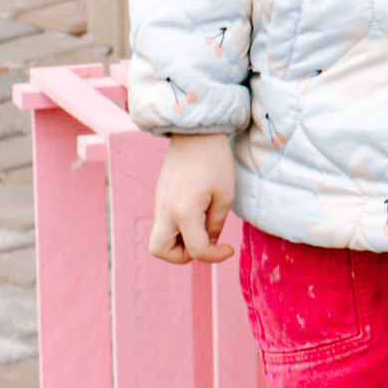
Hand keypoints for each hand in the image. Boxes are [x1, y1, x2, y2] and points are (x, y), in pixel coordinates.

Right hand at [148, 133, 238, 264]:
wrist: (195, 131)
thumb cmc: (215, 160)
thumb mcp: (224, 195)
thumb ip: (215, 224)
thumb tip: (209, 242)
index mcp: (184, 212)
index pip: (196, 250)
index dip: (215, 256)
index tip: (228, 248)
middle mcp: (165, 211)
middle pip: (160, 251)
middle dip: (183, 255)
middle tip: (204, 240)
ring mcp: (159, 203)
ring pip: (159, 238)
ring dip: (179, 242)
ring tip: (202, 225)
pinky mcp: (160, 196)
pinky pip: (164, 222)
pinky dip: (178, 227)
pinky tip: (197, 211)